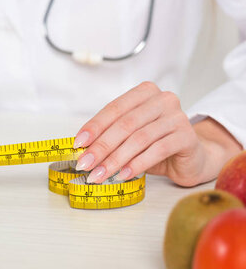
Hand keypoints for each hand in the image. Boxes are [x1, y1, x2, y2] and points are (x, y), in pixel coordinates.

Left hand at [73, 82, 241, 186]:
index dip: (94, 127)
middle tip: (85, 164)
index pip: (114, 109)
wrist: (191, 157)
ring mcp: (177, 116)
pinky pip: (157, 150)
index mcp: (144, 93)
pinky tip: (123, 175)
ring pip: (139, 138)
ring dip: (115, 159)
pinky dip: (137, 164)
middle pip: (125, 124)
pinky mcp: (187, 136)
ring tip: (99, 174)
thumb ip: (110, 136)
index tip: (77, 144)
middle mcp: (162, 100)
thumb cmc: (155, 145)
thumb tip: (81, 150)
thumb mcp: (129, 137)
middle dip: (101, 147)